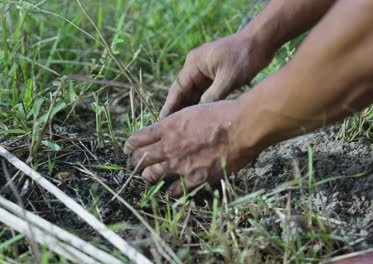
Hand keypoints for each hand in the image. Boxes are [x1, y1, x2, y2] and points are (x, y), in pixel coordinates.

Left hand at [124, 101, 259, 196]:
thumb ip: (180, 122)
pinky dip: (170, 191)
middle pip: (141, 158)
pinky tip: (169, 191)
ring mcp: (180, 164)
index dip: (130, 144)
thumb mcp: (195, 110)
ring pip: (152, 175)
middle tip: (134, 163)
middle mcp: (169, 145)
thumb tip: (172, 127)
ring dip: (148, 176)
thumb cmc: (223, 114)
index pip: (139, 138)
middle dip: (135, 161)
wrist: (242, 127)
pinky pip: (174, 190)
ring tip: (148, 177)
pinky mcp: (194, 178)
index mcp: (168, 126)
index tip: (128, 148)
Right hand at [159, 33, 273, 117]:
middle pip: (184, 92)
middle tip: (173, 130)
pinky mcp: (217, 74)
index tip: (162, 122)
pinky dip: (203, 103)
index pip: (178, 89)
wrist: (261, 41)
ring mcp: (207, 70)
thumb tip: (200, 113)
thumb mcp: (228, 78)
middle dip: (179, 110)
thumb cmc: (244, 56)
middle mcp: (196, 66)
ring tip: (185, 128)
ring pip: (195, 93)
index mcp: (194, 63)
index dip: (170, 106)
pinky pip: (206, 91)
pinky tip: (202, 118)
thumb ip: (213, 95)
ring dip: (191, 108)